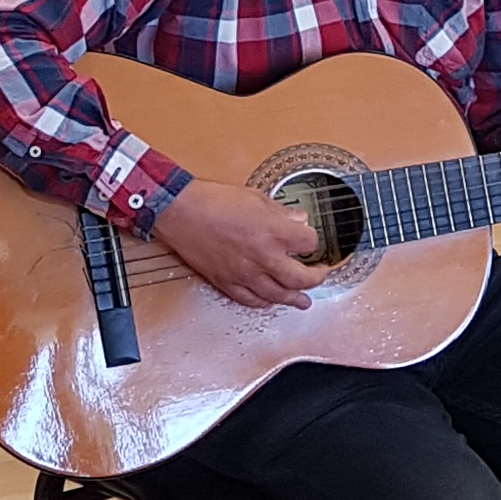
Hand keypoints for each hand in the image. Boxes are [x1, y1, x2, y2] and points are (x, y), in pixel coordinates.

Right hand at [150, 181, 326, 309]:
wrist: (180, 211)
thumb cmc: (212, 201)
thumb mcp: (256, 198)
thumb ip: (281, 212)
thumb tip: (298, 220)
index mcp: (274, 231)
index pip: (309, 243)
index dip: (313, 241)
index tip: (311, 241)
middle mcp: (263, 256)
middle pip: (302, 278)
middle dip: (316, 278)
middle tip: (320, 275)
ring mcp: (245, 273)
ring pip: (279, 295)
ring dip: (295, 299)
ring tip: (304, 301)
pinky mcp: (227, 282)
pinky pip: (251, 300)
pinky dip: (264, 302)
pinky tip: (270, 301)